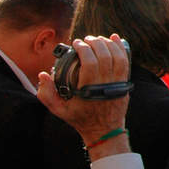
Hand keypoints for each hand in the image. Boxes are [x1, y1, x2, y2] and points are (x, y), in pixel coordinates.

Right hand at [38, 34, 130, 158]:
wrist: (105, 131)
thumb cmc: (80, 119)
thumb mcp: (59, 110)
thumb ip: (46, 94)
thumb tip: (42, 75)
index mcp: (89, 90)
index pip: (90, 63)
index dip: (84, 49)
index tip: (77, 43)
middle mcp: (105, 85)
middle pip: (104, 56)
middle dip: (95, 43)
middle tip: (86, 39)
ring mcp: (117, 84)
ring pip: (117, 57)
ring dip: (108, 44)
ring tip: (98, 39)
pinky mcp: (125, 83)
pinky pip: (125, 62)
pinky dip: (121, 48)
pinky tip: (115, 38)